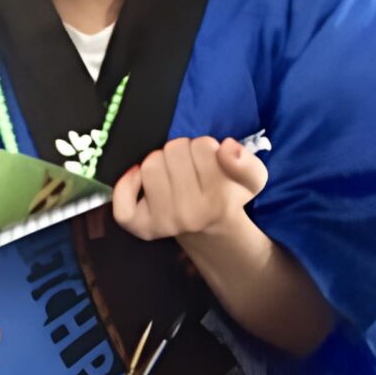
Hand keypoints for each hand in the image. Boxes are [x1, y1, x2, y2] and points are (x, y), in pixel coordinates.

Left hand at [111, 137, 267, 243]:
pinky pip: (122, 200)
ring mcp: (163, 222)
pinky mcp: (141, 227)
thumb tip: (227, 148)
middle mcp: (189, 215)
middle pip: (173, 151)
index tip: (209, 161)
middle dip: (182, 151)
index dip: (206, 147)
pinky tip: (140, 178)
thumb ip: (247, 163)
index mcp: (218, 201)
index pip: (203, 146)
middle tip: (189, 166)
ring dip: (160, 161)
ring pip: (150, 165)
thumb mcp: (252, 180)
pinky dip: (128, 183)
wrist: (210, 228)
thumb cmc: (228, 195)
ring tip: (172, 172)